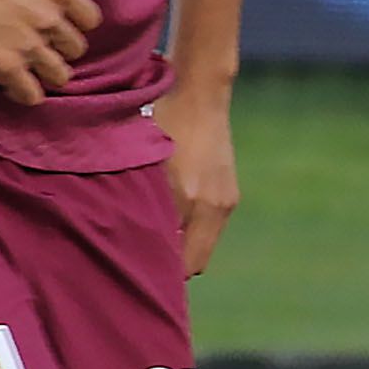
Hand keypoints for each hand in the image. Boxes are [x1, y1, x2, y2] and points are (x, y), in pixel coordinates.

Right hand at [0, 0, 98, 106]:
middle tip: (36, 50)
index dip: (73, 27)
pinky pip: (32, 95)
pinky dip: (25, 94)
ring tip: (26, 70)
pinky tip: (13, 87)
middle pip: (76, 50)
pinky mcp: (6, 66)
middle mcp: (50, 18)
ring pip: (60, 76)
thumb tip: (52, 13)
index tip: (58, 30)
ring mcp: (30, 44)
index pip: (91, 20)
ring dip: (44, 75)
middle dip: (58, 51)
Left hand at [153, 85, 239, 276]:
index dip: (166, 274)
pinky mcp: (229, 188)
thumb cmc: (165, 124)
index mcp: (198, 205)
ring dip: (182, 241)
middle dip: (174, 262)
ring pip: (203, 240)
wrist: (199, 93)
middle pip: (198, 258)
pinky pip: (210, 222)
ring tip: (154, 228)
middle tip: (143, 256)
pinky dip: (192, 223)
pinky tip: (172, 205)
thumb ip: (146, 207)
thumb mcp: (147, 167)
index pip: (188, 266)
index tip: (142, 272)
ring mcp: (227, 198)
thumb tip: (138, 245)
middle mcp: (219, 207)